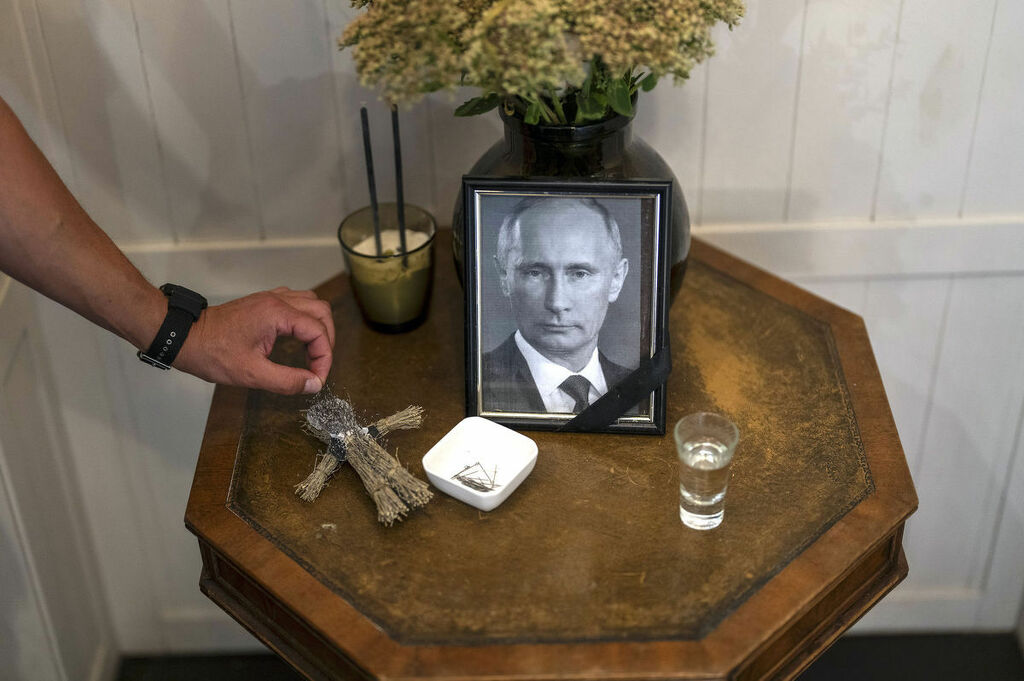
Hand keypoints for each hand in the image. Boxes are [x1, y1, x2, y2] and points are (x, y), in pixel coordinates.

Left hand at [174, 287, 334, 394]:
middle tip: (319, 365)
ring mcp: (269, 299)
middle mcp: (277, 300)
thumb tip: (313, 385)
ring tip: (312, 352)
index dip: (324, 357)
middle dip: (326, 340)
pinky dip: (304, 319)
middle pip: (322, 312)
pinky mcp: (262, 302)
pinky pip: (295, 302)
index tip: (317, 378)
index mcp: (277, 314)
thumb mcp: (251, 374)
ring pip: (311, 303)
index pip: (318, 331)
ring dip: (318, 327)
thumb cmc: (212, 353)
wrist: (184, 337)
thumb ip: (287, 381)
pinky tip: (297, 337)